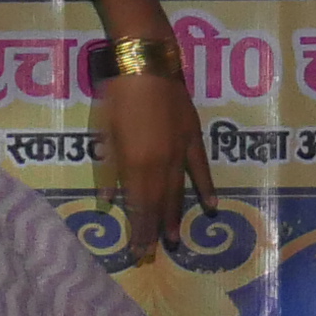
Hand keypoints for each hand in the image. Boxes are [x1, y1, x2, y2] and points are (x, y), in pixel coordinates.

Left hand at [97, 71, 215, 260]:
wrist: (147, 62)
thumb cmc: (117, 95)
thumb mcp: (104, 132)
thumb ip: (109, 168)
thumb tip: (109, 199)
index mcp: (136, 164)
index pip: (138, 205)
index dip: (139, 229)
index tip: (137, 251)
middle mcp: (161, 164)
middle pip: (158, 203)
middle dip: (154, 229)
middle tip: (153, 253)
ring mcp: (180, 151)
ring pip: (178, 191)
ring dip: (175, 216)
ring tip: (175, 240)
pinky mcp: (193, 137)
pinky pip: (200, 168)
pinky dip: (206, 187)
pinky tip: (211, 206)